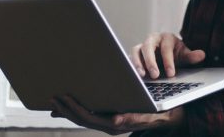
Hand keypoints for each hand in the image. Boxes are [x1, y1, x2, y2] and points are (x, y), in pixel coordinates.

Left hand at [50, 94, 183, 134]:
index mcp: (118, 125)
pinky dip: (79, 109)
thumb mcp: (152, 114)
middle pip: (83, 119)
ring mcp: (111, 123)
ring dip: (69, 110)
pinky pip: (92, 114)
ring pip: (85, 118)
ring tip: (55, 101)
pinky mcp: (112, 117)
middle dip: (66, 109)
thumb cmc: (163, 113)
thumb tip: (116, 120)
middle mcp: (112, 125)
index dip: (73, 109)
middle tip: (51, 97)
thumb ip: (135, 118)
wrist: (172, 118)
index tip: (61, 97)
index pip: (89, 118)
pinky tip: (71, 104)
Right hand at [130, 32, 205, 78]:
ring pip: (136, 51)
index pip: (166, 48)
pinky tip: (134, 75)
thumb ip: (192, 56)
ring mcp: (142, 46)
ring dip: (138, 63)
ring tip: (141, 75)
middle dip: (151, 61)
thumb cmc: (175, 53)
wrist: (166, 53)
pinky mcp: (135, 54)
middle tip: (155, 75)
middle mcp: (152, 39)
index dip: (169, 61)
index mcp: (166, 38)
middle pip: (148, 47)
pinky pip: (131, 58)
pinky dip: (132, 65)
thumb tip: (202, 55)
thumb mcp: (184, 54)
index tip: (172, 74)